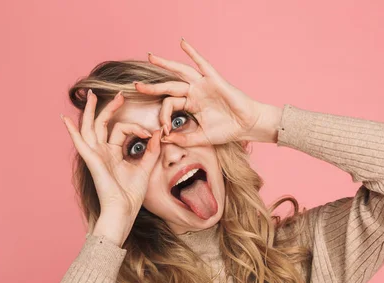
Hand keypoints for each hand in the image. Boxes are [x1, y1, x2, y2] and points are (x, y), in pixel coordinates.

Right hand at [61, 90, 163, 217]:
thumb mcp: (145, 168)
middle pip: (102, 124)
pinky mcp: (92, 160)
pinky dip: (72, 131)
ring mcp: (95, 155)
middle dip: (109, 107)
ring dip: (91, 111)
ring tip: (92, 95)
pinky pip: (80, 143)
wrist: (123, 211)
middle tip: (120, 94)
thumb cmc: (131, 195)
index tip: (151, 133)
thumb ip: (152, 151)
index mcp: (113, 153)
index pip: (121, 130)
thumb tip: (158, 133)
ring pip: (90, 127)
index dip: (137, 127)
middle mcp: (102, 152)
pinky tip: (65, 119)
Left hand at [134, 38, 267, 146]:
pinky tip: (182, 43)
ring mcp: (203, 85)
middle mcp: (194, 92)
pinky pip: (201, 63)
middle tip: (136, 86)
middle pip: (169, 86)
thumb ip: (183, 139)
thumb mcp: (201, 137)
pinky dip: (192, 52)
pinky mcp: (214, 80)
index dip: (163, 116)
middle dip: (152, 87)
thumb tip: (164, 139)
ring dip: (165, 64)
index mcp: (190, 105)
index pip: (169, 105)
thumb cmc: (227, 130)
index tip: (164, 129)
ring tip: (150, 57)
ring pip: (180, 72)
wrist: (247, 125)